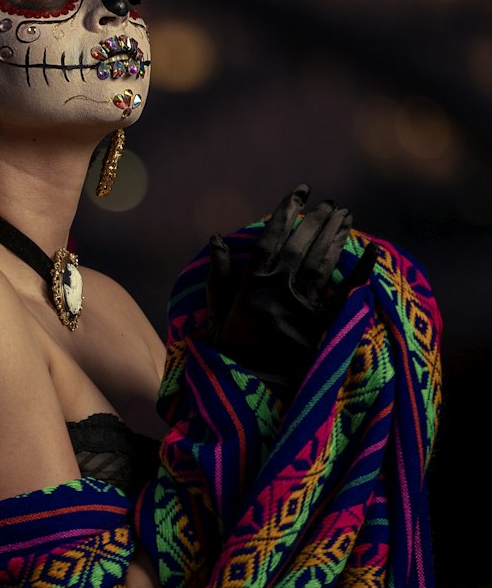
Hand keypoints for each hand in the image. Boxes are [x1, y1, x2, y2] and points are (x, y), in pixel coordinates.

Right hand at [206, 184, 376, 388]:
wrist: (254, 395)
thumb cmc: (231, 356)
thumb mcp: (216, 317)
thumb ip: (218, 278)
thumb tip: (217, 239)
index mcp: (250, 287)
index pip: (271, 240)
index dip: (285, 213)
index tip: (298, 192)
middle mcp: (278, 293)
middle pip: (300, 246)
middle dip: (316, 220)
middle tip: (328, 202)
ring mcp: (302, 309)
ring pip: (322, 262)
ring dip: (335, 236)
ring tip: (344, 214)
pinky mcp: (322, 326)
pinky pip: (345, 293)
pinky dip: (361, 272)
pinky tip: (372, 250)